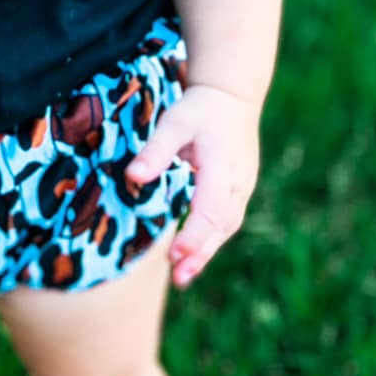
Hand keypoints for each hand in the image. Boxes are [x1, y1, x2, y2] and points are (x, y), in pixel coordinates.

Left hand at [125, 83, 260, 287]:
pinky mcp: (240, 189)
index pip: (210, 209)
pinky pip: (228, 219)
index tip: (175, 255)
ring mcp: (242, 186)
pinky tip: (195, 254)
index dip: (193, 235)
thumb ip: (156, 150)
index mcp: (222, 166)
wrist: (233, 97)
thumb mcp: (174, 122)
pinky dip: (212, 238)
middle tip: (180, 278)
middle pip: (221, 225)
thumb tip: (133, 177)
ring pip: (227, 226)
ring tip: (184, 275)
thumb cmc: (200, 108)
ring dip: (207, 251)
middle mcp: (237, 181)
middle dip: (201, 253)